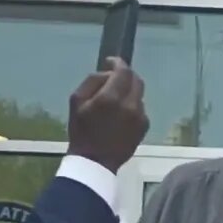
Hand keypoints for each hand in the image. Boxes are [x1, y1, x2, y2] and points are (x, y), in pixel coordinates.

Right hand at [66, 57, 148, 173]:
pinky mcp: (145, 126)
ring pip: (139, 94)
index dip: (118, 63)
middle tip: (115, 77)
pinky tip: (121, 113)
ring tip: (115, 98)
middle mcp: (131, 105)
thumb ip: (93, 81)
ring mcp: (141, 116)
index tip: (111, 61)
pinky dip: (132, 104)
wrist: (95, 161)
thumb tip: (108, 73)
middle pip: (136, 80)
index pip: (123, 71)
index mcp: (111, 98)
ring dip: (129, 91)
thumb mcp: (76, 101)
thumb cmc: (81, 131)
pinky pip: (141, 108)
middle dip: (126, 75)